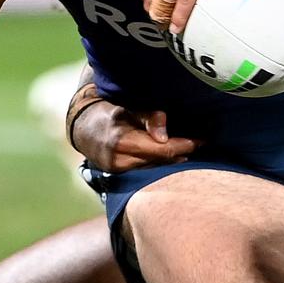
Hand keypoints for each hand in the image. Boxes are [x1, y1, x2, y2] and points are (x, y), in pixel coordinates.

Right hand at [70, 94, 200, 171]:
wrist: (82, 126)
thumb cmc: (109, 110)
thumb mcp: (128, 106)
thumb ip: (148, 118)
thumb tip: (164, 137)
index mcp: (121, 140)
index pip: (160, 149)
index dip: (182, 146)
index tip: (200, 141)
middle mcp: (118, 160)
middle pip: (159, 161)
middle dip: (181, 153)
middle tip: (201, 143)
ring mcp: (117, 170)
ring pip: (153, 168)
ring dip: (171, 160)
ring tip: (189, 149)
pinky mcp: (117, 176)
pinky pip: (144, 171)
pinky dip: (158, 164)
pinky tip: (172, 157)